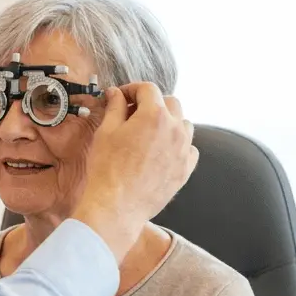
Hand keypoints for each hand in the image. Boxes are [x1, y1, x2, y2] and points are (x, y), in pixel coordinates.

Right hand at [70, 82, 197, 260]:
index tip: (122, 98)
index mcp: (155, 115)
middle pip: (170, 102)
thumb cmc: (107, 168)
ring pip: (183, 124)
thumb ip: (115, 107)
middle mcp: (175, 129)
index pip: (148, 89)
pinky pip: (189, 148)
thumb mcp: (106, 132)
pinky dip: (178, 145)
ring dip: (168, 122)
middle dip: (152, 103)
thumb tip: (116, 93)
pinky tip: (160, 152)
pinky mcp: (186, 169)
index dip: (132, 89)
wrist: (117, 206)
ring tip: (148, 133)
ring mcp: (184, 150)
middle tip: (133, 114)